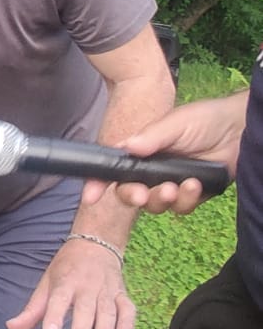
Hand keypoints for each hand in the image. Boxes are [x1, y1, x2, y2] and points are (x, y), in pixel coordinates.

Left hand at [7, 236, 134, 328]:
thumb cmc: (66, 268)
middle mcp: (86, 286)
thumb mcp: (46, 283)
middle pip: (85, 309)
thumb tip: (11, 327)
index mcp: (65, 282)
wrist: (96, 242)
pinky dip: (128, 324)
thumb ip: (32, 309)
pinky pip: (127, 309)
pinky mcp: (122, 294)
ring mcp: (106, 290)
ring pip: (107, 312)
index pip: (58, 299)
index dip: (54, 316)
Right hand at [79, 93, 246, 215]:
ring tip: (176, 187)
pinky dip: (186, 200)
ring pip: (156, 205)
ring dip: (162, 199)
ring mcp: (171, 184)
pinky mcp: (192, 195)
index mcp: (142, 152)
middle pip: (132, 193)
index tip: (90, 196)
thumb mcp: (175, 124)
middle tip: (143, 194)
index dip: (99, 183)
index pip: (115, 170)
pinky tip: (194, 185)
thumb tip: (126, 147)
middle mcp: (153, 171)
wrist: (237, 129)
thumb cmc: (203, 120)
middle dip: (134, 196)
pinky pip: (182, 208)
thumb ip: (151, 137)